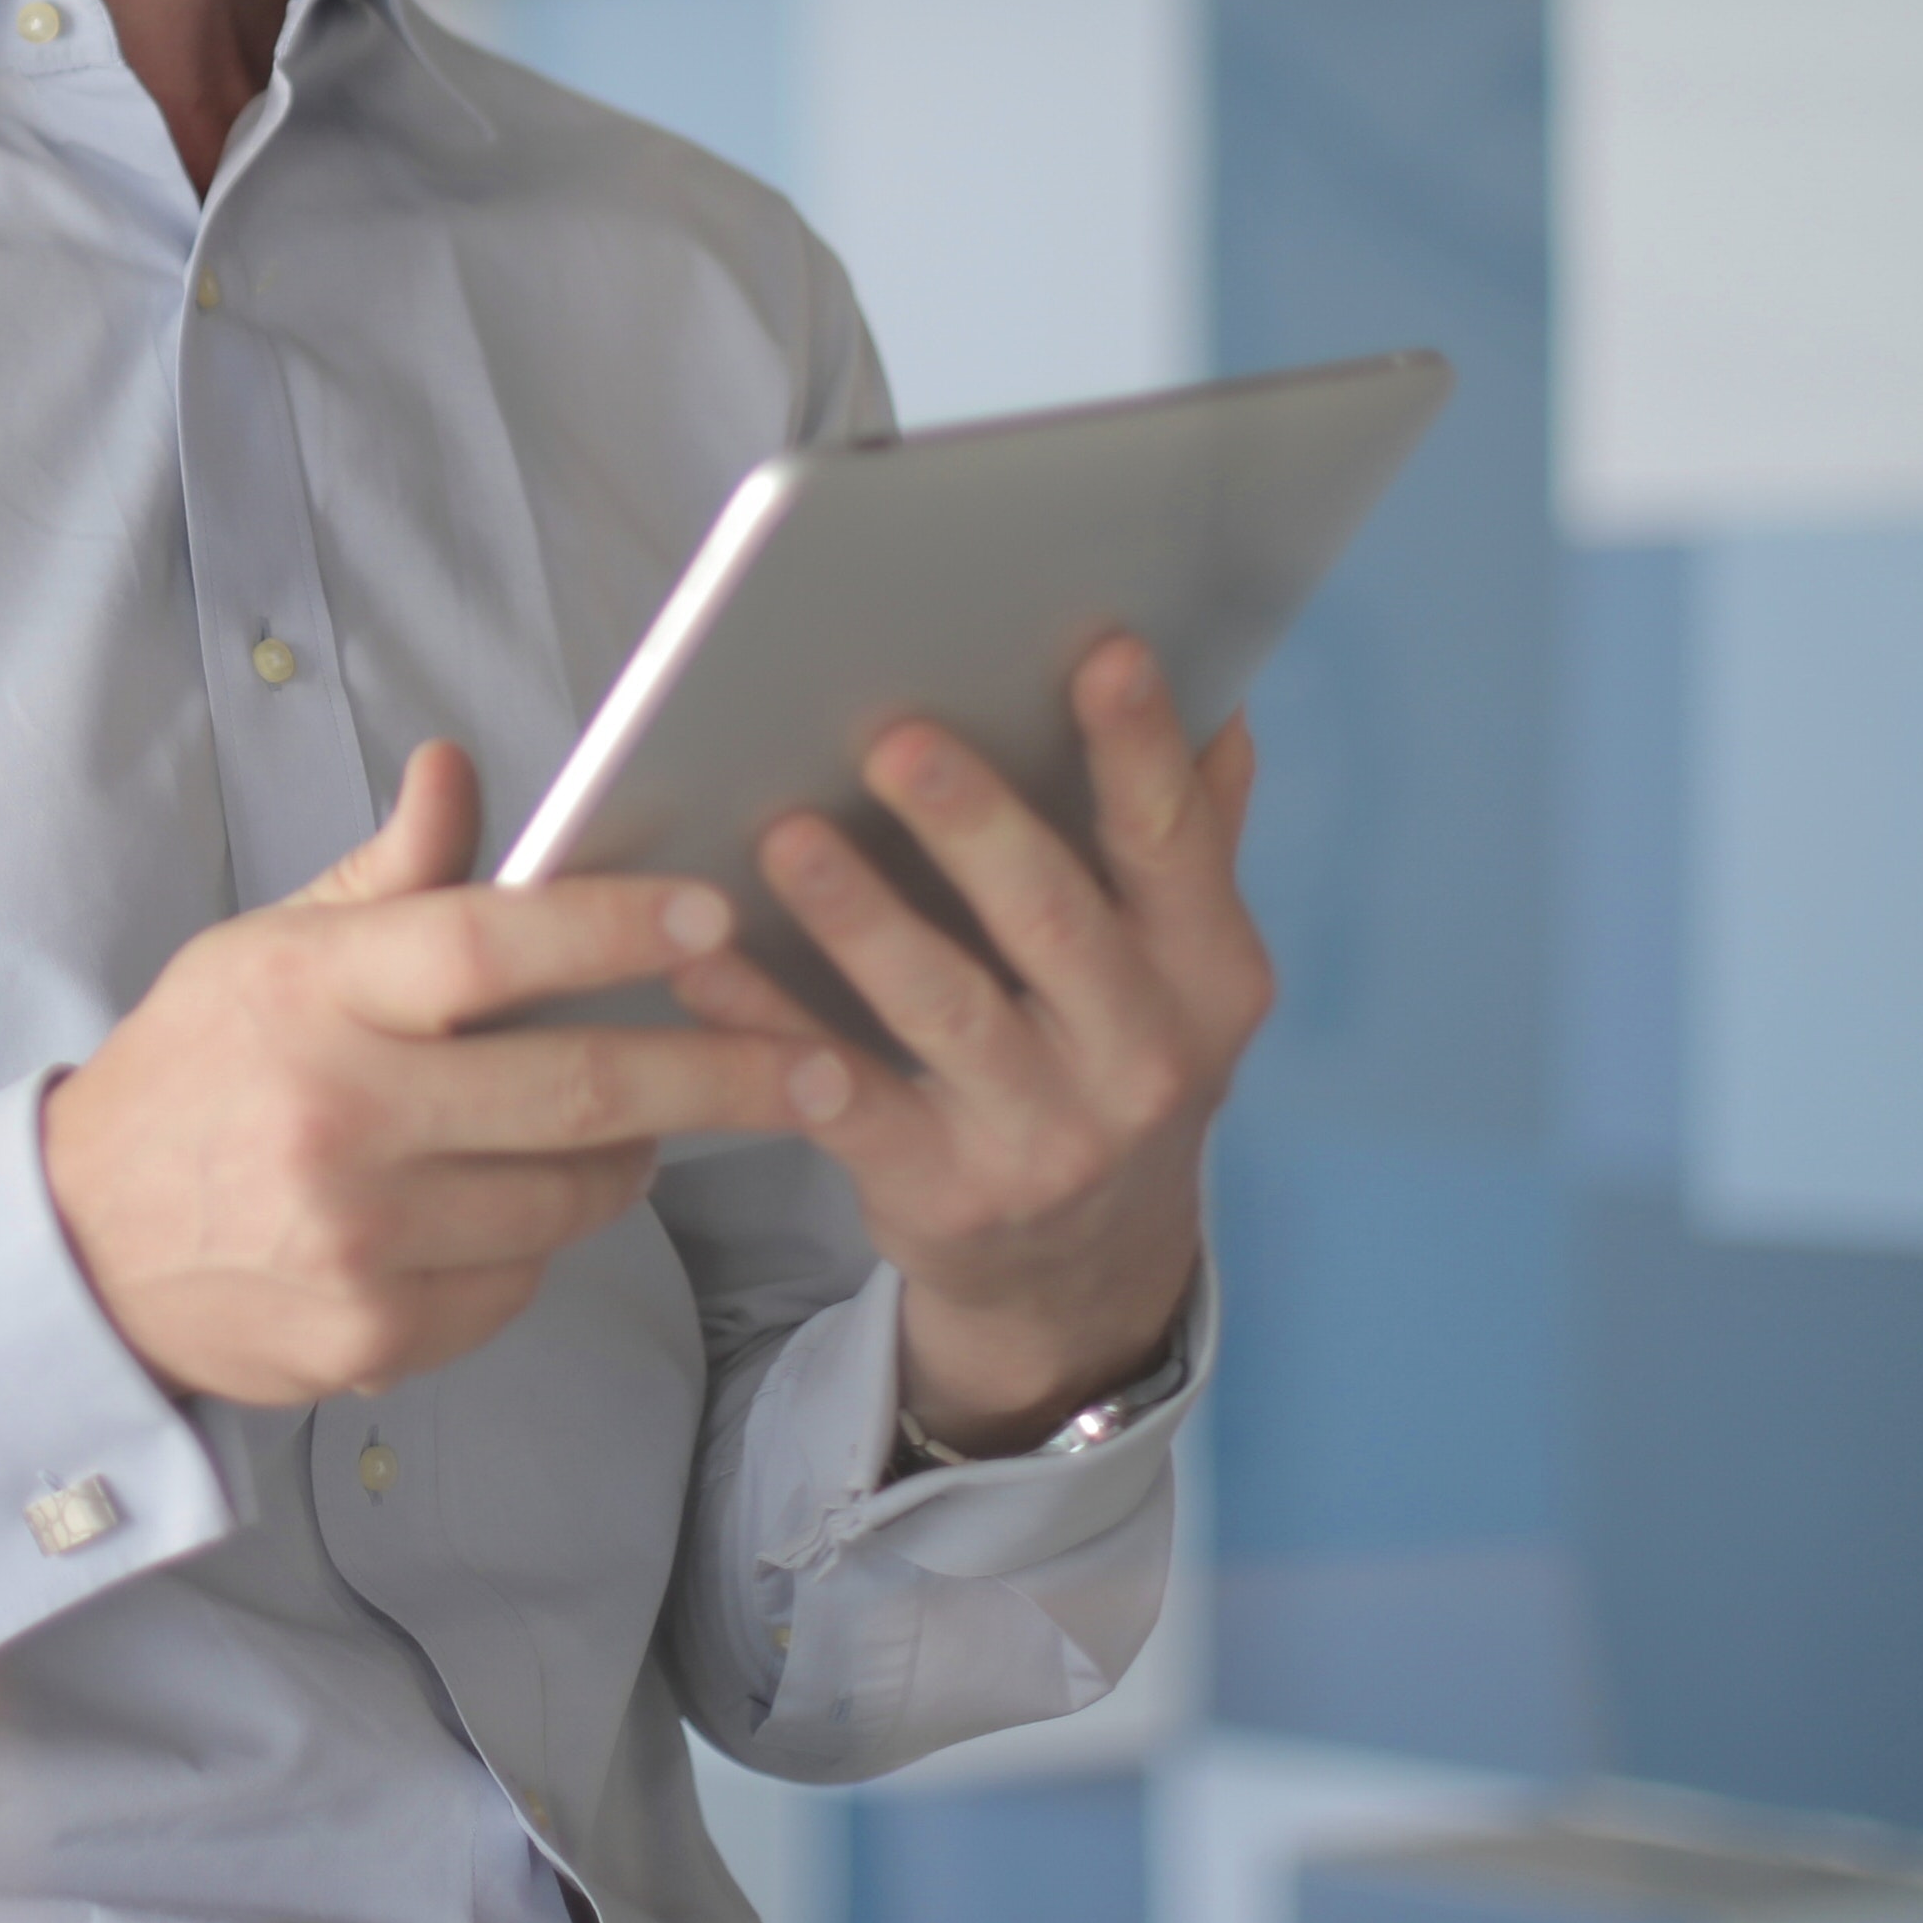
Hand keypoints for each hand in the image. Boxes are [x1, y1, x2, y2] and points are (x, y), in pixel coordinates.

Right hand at [41, 742, 812, 1406]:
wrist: (79, 1250)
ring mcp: (358, 1240)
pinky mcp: (374, 1338)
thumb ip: (387, 875)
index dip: (617, 928)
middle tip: (825, 1065)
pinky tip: (504, 1209)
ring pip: (570, 1199)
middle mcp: (338, 1116)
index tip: (717, 919)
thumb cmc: (198, 1072)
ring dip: (629, 1160)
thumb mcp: (266, 948)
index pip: (493, 945)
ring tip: (632, 1128)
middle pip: (578, 1090)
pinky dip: (539, 1243)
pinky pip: (521, 1283)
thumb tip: (460, 768)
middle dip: (726, 1074)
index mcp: (313, 993)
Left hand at [665, 634, 1268, 1450]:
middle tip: (892, 738)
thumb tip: (1218, 706)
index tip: (1102, 647)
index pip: (1175, 842)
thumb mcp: (1178, 973)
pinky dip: (768, 1026)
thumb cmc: (1112, 1064)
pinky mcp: (945, 1190)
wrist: (1082, 1274)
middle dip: (972, 823)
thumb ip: (1190, 841)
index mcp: (1208, 976)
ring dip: (859, 916)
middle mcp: (1143, 1057)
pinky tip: (704, 965)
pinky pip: (841, 1096)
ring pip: (943, 1006)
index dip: (1140, 747)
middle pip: (1052, 917)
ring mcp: (1046, 1136)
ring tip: (784, 835)